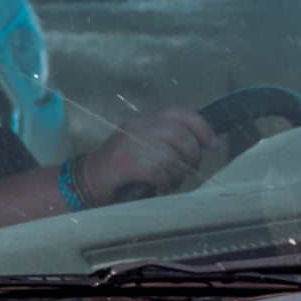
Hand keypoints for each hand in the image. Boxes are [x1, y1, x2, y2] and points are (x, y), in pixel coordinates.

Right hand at [79, 106, 216, 203]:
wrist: (88, 179)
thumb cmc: (121, 165)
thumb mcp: (142, 142)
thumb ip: (165, 137)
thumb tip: (201, 142)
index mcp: (144, 120)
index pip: (182, 113)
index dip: (203, 128)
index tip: (212, 144)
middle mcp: (138, 127)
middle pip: (181, 135)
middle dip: (192, 155)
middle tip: (189, 169)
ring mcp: (131, 144)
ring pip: (172, 156)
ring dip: (178, 174)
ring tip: (171, 181)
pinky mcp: (127, 163)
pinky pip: (161, 172)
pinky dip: (166, 183)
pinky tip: (162, 187)